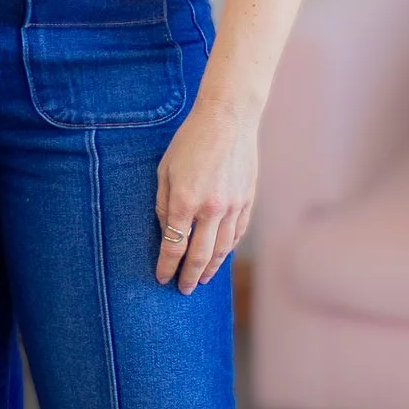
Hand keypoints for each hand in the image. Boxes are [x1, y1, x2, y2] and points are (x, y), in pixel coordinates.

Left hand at [155, 95, 256, 293]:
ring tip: (201, 279)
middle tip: (183, 289)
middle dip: (189, 277)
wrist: (227, 119)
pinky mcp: (247, 200)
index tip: (161, 278)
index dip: (166, 266)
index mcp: (185, 201)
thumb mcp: (165, 170)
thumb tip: (167, 234)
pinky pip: (237, 234)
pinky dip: (228, 249)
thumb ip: (164, 205)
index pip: (173, 246)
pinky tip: (220, 256)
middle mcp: (210, 209)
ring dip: (210, 268)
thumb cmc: (190, 141)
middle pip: (199, 256)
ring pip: (222, 249)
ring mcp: (233, 206)